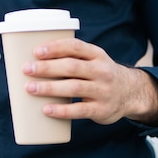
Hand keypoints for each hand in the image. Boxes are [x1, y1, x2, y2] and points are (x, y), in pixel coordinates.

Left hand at [22, 38, 157, 125]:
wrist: (131, 93)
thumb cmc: (99, 74)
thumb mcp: (93, 60)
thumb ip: (71, 58)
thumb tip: (33, 60)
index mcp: (97, 54)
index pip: (75, 47)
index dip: (55, 48)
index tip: (36, 51)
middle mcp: (102, 71)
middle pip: (71, 67)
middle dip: (47, 68)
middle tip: (26, 69)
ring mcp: (103, 91)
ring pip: (74, 87)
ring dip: (49, 88)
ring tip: (30, 88)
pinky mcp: (101, 109)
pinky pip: (79, 110)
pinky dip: (62, 110)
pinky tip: (46, 109)